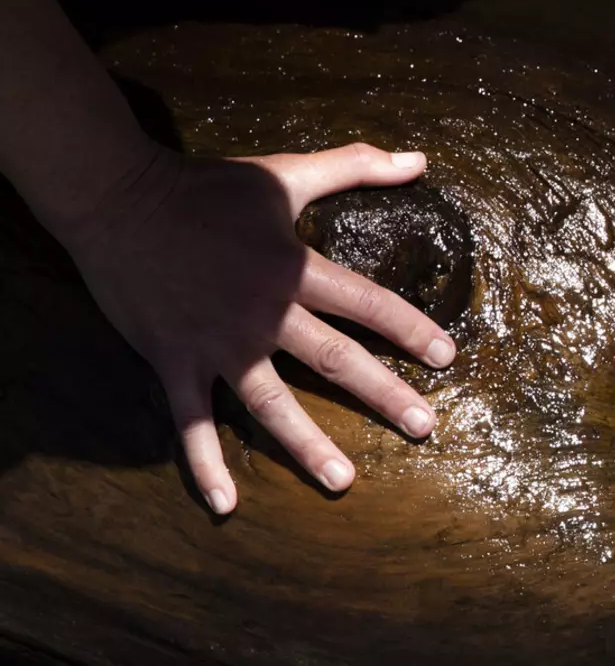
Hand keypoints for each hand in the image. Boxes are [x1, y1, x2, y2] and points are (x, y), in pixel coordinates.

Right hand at [56, 142, 458, 514]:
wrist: (117, 200)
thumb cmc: (207, 186)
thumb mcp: (287, 171)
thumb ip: (357, 165)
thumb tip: (422, 158)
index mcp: (294, 270)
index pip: (368, 304)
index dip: (411, 328)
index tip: (447, 357)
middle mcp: (263, 314)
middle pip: (334, 361)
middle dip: (383, 396)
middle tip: (425, 428)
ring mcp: (217, 344)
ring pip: (270, 403)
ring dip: (308, 445)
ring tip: (344, 480)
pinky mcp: (174, 361)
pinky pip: (191, 424)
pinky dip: (205, 466)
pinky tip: (227, 506)